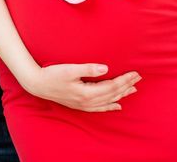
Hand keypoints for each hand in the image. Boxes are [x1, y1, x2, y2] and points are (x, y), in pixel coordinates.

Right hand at [24, 63, 140, 111]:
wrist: (37, 84)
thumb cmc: (52, 75)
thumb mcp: (69, 69)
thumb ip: (88, 69)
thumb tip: (106, 68)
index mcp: (86, 93)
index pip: (112, 86)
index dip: (125, 80)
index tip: (135, 73)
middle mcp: (87, 101)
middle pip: (112, 94)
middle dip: (127, 86)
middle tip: (139, 78)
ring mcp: (83, 105)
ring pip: (108, 101)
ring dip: (121, 95)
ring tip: (133, 89)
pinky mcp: (79, 105)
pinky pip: (99, 108)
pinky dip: (110, 106)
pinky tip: (117, 105)